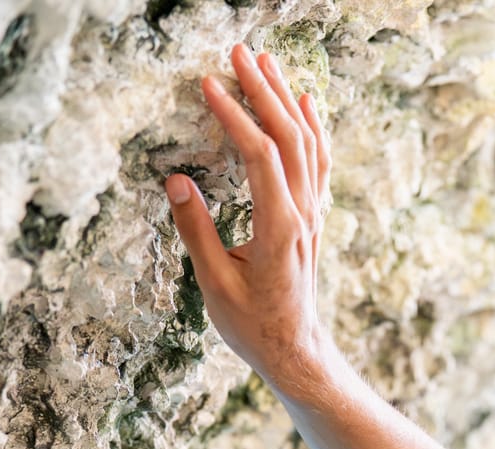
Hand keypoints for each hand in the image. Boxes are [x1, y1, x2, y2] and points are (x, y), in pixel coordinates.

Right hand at [165, 44, 334, 391]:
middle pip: (289, 137)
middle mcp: (303, 215)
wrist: (295, 350)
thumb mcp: (213, 285)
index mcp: (277, 228)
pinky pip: (318, 161)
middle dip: (263, 90)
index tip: (208, 84)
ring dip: (286, 100)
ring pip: (308, 144)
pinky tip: (304, 102)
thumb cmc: (252, 325)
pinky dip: (312, 126)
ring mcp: (313, 215)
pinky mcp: (313, 218)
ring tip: (265, 63)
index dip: (234, 116)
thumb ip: (195, 230)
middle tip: (238, 53)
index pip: (259, 156)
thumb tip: (176, 180)